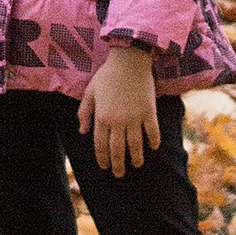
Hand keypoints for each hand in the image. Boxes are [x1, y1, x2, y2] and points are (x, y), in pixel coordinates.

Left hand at [79, 46, 157, 175]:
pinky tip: (153, 148)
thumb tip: (82, 131)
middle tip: (119, 174)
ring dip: (136, 158)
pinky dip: (153, 141)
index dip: (102, 158)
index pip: (100, 145)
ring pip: (136, 145)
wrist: (129, 60)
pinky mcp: (149, 111)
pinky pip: (152, 131)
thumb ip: (84, 112)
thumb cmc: (107, 75)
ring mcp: (135, 117)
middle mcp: (118, 121)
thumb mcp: (90, 91)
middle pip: (117, 149)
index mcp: (102, 117)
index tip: (104, 166)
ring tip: (136, 164)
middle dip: (118, 165)